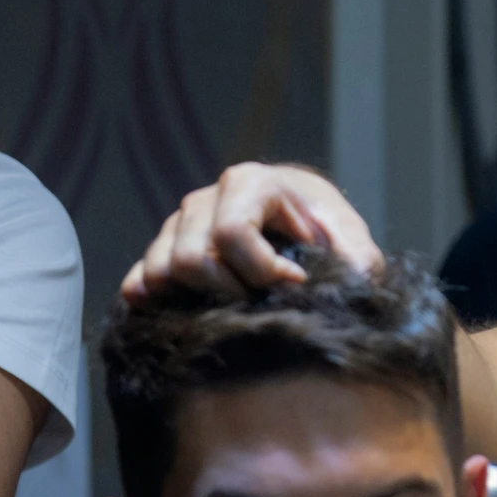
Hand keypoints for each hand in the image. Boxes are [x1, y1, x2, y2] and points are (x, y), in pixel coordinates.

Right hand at [123, 162, 382, 300]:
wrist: (303, 234)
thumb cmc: (329, 238)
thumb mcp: (353, 245)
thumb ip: (357, 258)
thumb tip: (349, 276)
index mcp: (249, 184)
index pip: (231, 233)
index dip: (261, 272)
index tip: (293, 286)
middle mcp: (206, 200)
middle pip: (189, 259)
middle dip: (227, 292)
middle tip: (260, 304)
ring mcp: (178, 226)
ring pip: (160, 272)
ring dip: (193, 299)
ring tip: (233, 308)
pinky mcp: (161, 253)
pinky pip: (139, 282)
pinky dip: (155, 301)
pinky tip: (185, 313)